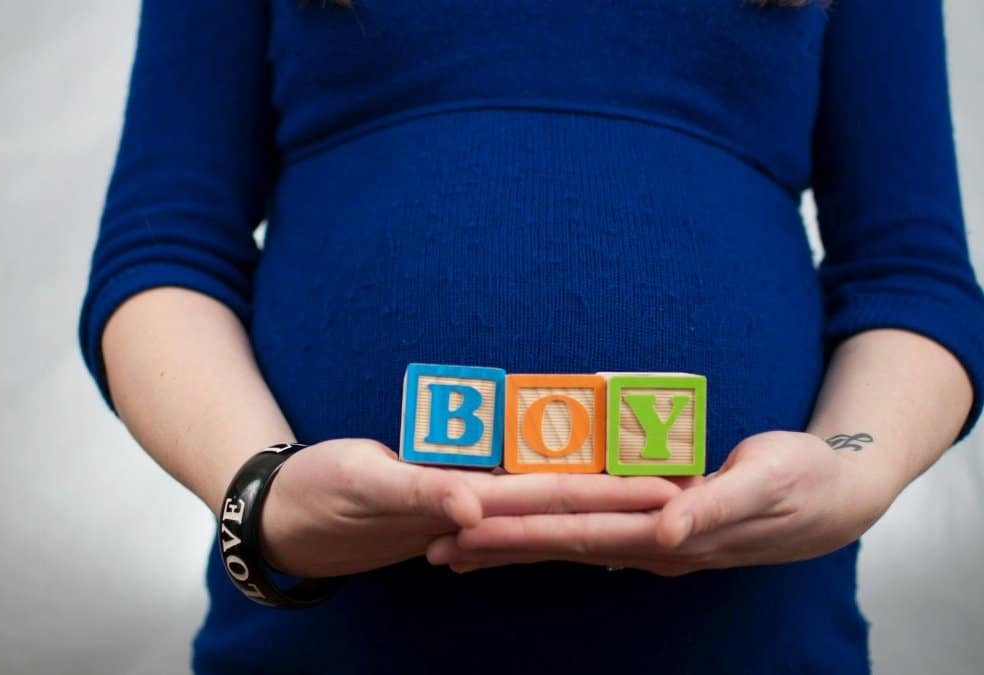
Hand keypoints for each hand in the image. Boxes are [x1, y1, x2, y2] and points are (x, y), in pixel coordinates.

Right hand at [261, 439, 679, 577]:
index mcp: (465, 506)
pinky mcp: (445, 492)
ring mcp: (462, 502)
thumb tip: (477, 508)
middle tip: (689, 479)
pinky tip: (573, 486)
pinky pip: (507, 488)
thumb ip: (421, 492)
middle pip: (564, 498)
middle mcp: (474, 508)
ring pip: (543, 495)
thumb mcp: (364, 486)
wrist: (282, 514)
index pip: (556, 498)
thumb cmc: (317, 495)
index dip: (613, 494)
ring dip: (594, 490)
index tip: (671, 492)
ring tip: (648, 481)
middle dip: (623, 491)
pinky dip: (546, 488)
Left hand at [426, 431, 893, 575]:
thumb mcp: (765, 483)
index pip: (575, 533)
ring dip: (511, 550)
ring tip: (457, 553)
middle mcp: (648, 545)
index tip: (466, 532)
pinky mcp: (653, 530)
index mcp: (666, 533)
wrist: (832, 497)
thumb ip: (714, 506)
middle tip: (434, 549)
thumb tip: (665, 533)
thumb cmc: (799, 480)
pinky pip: (588, 536)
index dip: (519, 533)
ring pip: (565, 547)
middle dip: (494, 548)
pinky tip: (519, 543)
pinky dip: (547, 538)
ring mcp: (649, 542)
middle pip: (556, 546)